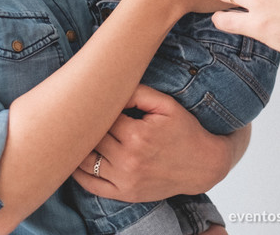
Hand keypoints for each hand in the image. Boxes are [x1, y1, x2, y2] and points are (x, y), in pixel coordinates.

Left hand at [72, 85, 244, 201]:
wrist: (203, 164)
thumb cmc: (184, 130)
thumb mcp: (167, 105)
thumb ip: (138, 93)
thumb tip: (112, 86)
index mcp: (137, 135)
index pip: (103, 116)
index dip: (98, 107)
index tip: (94, 100)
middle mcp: (128, 160)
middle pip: (92, 138)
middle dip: (87, 124)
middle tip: (81, 113)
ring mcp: (125, 180)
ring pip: (86, 161)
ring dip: (80, 147)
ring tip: (78, 133)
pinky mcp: (125, 194)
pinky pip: (91, 185)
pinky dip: (78, 173)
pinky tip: (77, 159)